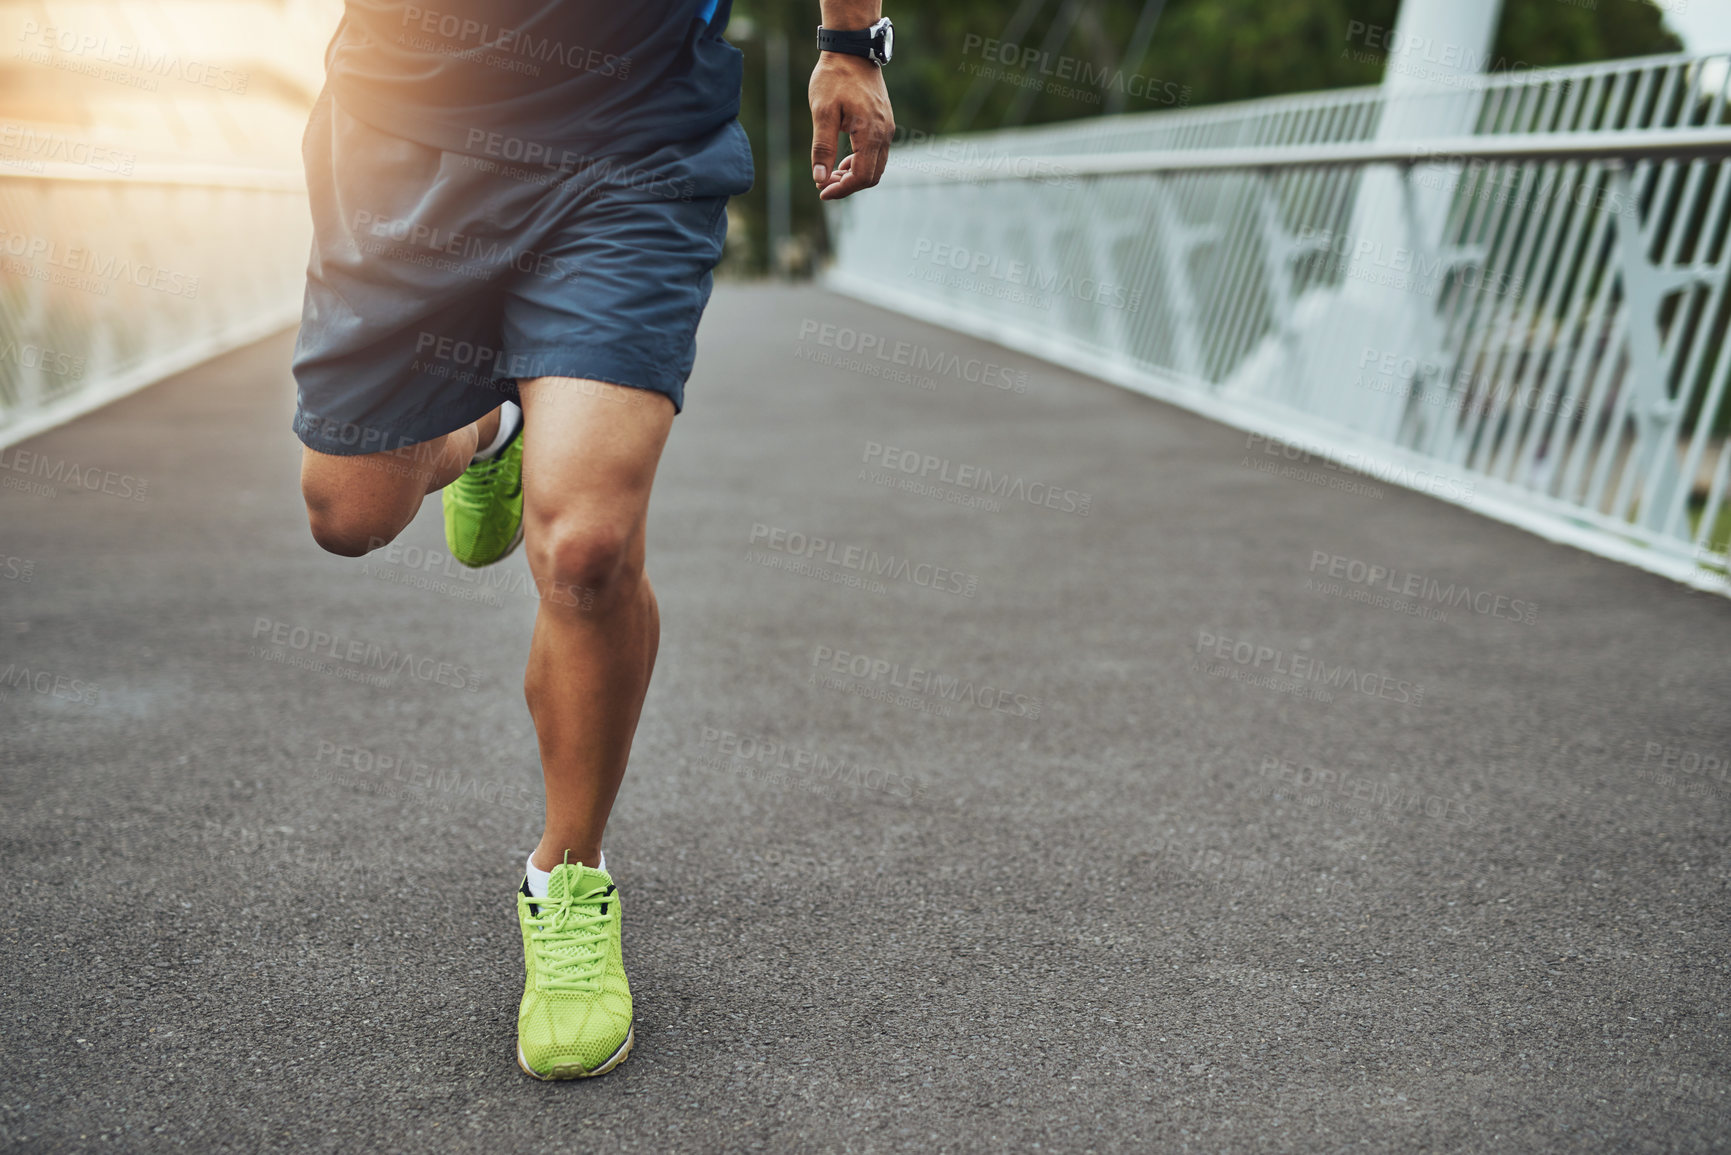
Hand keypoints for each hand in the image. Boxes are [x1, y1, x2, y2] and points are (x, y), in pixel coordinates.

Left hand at [809, 51, 892, 199]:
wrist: (853, 50)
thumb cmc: (835, 78)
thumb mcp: (823, 112)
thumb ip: (822, 147)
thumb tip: (819, 177)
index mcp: (871, 133)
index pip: (861, 176)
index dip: (842, 190)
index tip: (821, 192)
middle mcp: (885, 134)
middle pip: (872, 176)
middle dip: (848, 186)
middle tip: (823, 184)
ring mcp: (888, 128)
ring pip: (876, 166)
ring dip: (854, 175)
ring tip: (831, 173)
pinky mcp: (885, 123)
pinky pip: (877, 153)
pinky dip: (861, 163)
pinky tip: (843, 160)